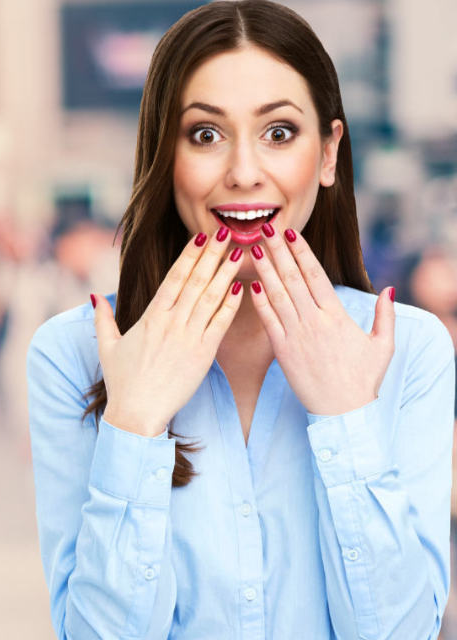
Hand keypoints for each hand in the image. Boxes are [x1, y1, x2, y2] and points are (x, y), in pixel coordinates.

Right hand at [93, 231, 244, 435]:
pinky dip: (231, 306)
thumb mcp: (106, 345)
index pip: (174, 278)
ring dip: (226, 273)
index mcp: (150, 317)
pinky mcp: (203, 355)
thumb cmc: (122, 381)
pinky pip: (221, 325)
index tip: (200, 238)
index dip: (189, 256)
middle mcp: (171, 322)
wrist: (138, 412)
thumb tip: (95, 296)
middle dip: (212, 255)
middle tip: (226, 233)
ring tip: (238, 252)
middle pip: (196, 281)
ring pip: (211, 298)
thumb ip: (103, 318)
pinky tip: (241, 289)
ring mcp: (189, 337)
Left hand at [248, 226, 391, 414]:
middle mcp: (314, 321)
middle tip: (264, 228)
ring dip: (263, 269)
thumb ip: (385, 315)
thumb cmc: (363, 378)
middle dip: (277, 251)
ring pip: (276, 295)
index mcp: (337, 315)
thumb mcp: (383, 345)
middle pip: (292, 278)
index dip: (301, 252)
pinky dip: (258, 301)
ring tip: (252, 247)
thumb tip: (389, 289)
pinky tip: (250, 283)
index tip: (290, 233)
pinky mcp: (282, 350)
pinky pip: (267, 320)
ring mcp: (296, 335)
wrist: (343, 412)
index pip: (315, 275)